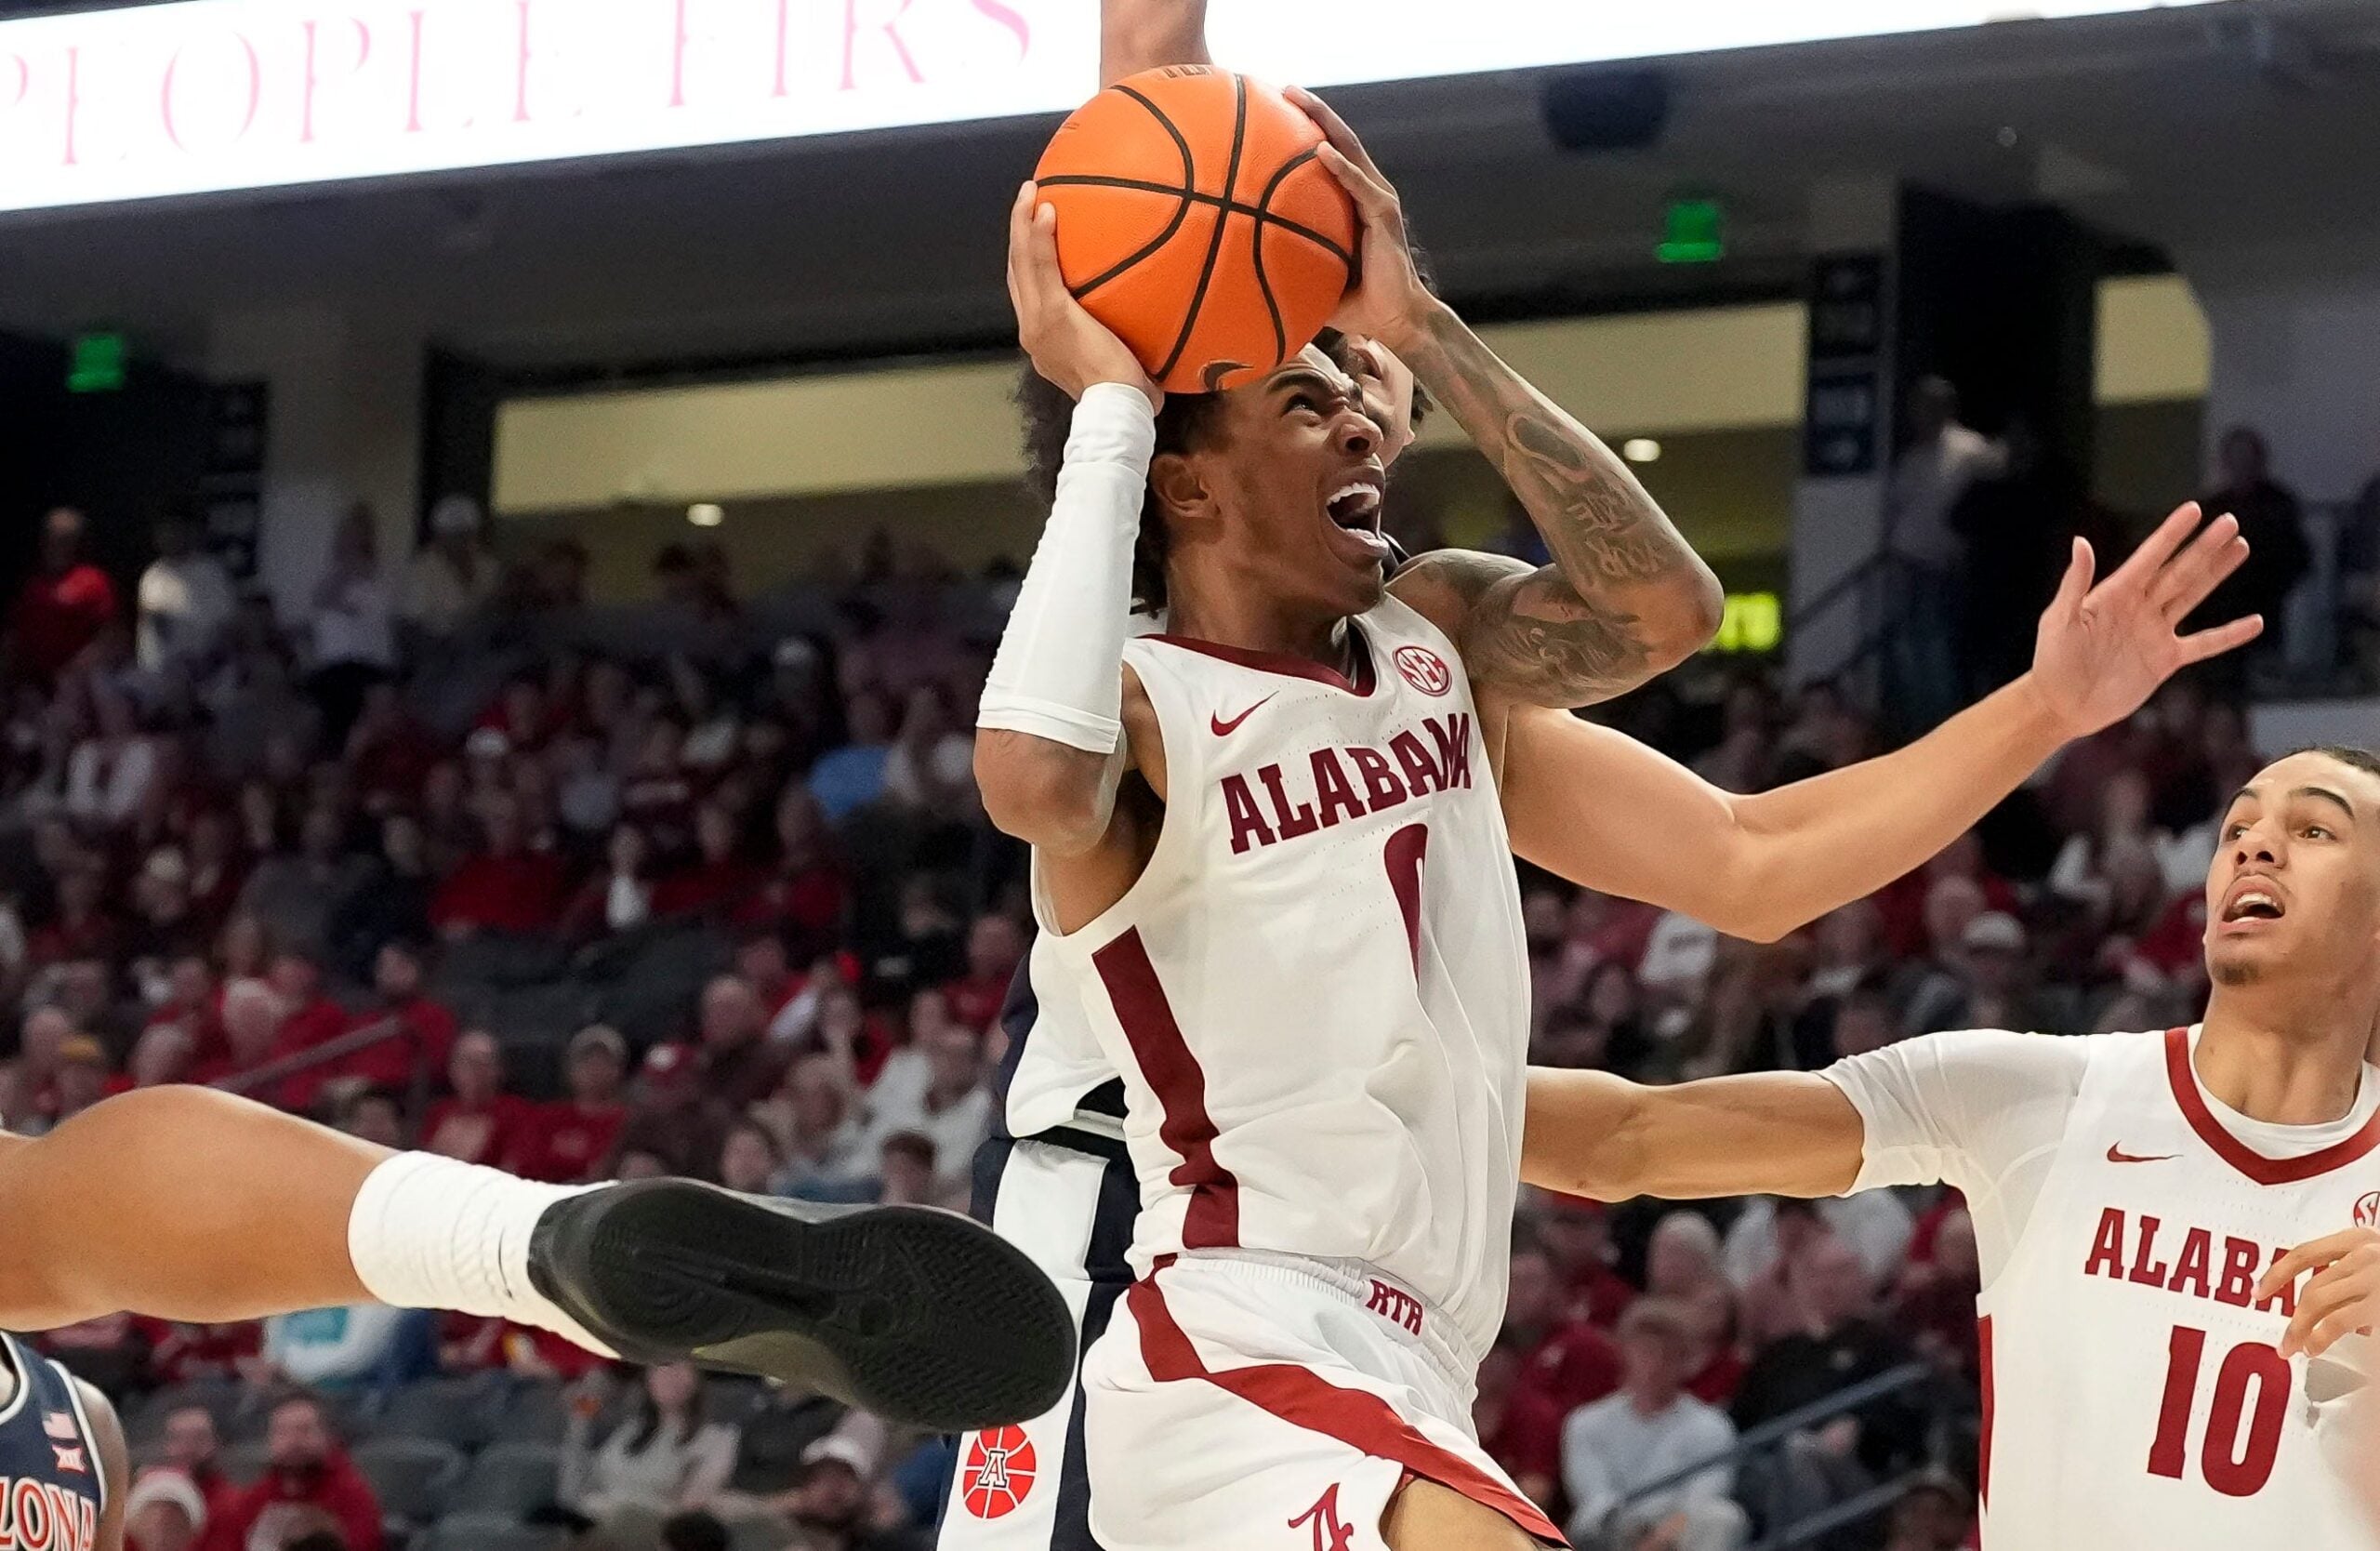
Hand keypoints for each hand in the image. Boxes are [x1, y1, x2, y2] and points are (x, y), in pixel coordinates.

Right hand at [1006, 182, 1159, 409]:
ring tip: (1031, 191)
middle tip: (1028, 200)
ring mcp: (1038, 323)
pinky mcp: (1052, 315)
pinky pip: (1042, 266)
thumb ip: (1130, 340)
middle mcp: (1032, 330)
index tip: (1036, 234)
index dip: (1028, 260)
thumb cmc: (1129, 398)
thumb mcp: (1125, 364)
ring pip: (1020, 263)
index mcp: (1044, 340)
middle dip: (1018, 234)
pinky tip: (1047, 209)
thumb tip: (1165, 327)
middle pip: (1017, 272)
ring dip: (1022, 224)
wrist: (1117, 410)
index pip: (1029, 293)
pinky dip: (1039, 237)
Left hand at [1284, 85, 1432, 349]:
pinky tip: (1320, 151)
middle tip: (1284, 88)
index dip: (1307, 128)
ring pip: (1350, 149)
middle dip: (1313, 111)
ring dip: (1325, 122)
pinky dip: (1341, 167)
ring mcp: (1378, 199)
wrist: (1393, 319)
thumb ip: (1285, 261)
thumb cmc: (1352, 300)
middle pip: (1339, 139)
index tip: (1276, 108)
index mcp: (1351, 199)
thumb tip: (1237, 268)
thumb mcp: (1312, 275)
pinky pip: (1359, 186)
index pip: (1328, 153)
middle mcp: (1367, 190)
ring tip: (1299, 100)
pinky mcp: (1384, 215)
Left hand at [2026, 502, 2263, 739]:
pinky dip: (2229, 636)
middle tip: (2230, 521)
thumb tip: (2080, 542)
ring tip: (2240, 547)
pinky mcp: (2165, 659)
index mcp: (2115, 594)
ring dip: (2217, 572)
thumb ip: (2074, 583)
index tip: (2195, 510)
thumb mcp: (2060, 619)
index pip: (2150, 557)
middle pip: (2179, 570)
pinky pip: (2204, 645)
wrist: (2061, 705)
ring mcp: (2155, 632)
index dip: (2172, 534)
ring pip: (2193, 595)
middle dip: (2204, 546)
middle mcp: (2139, 607)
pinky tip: (2255, 623)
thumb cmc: (2052, 660)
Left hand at [2259, 1227, 2379, 1359]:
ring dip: (2300, 1329)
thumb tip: (2354, 1325)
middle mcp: (2365, 1252)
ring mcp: (2374, 1275)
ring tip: (2293, 1349)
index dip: (2277, 1274)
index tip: (2258, 1293)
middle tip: (2284, 1342)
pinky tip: (2313, 1348)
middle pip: (2313, 1286)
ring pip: (2318, 1302)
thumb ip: (2359, 1281)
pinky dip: (2320, 1337)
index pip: (2304, 1253)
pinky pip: (2338, 1321)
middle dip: (2295, 1317)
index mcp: (2359, 1238)